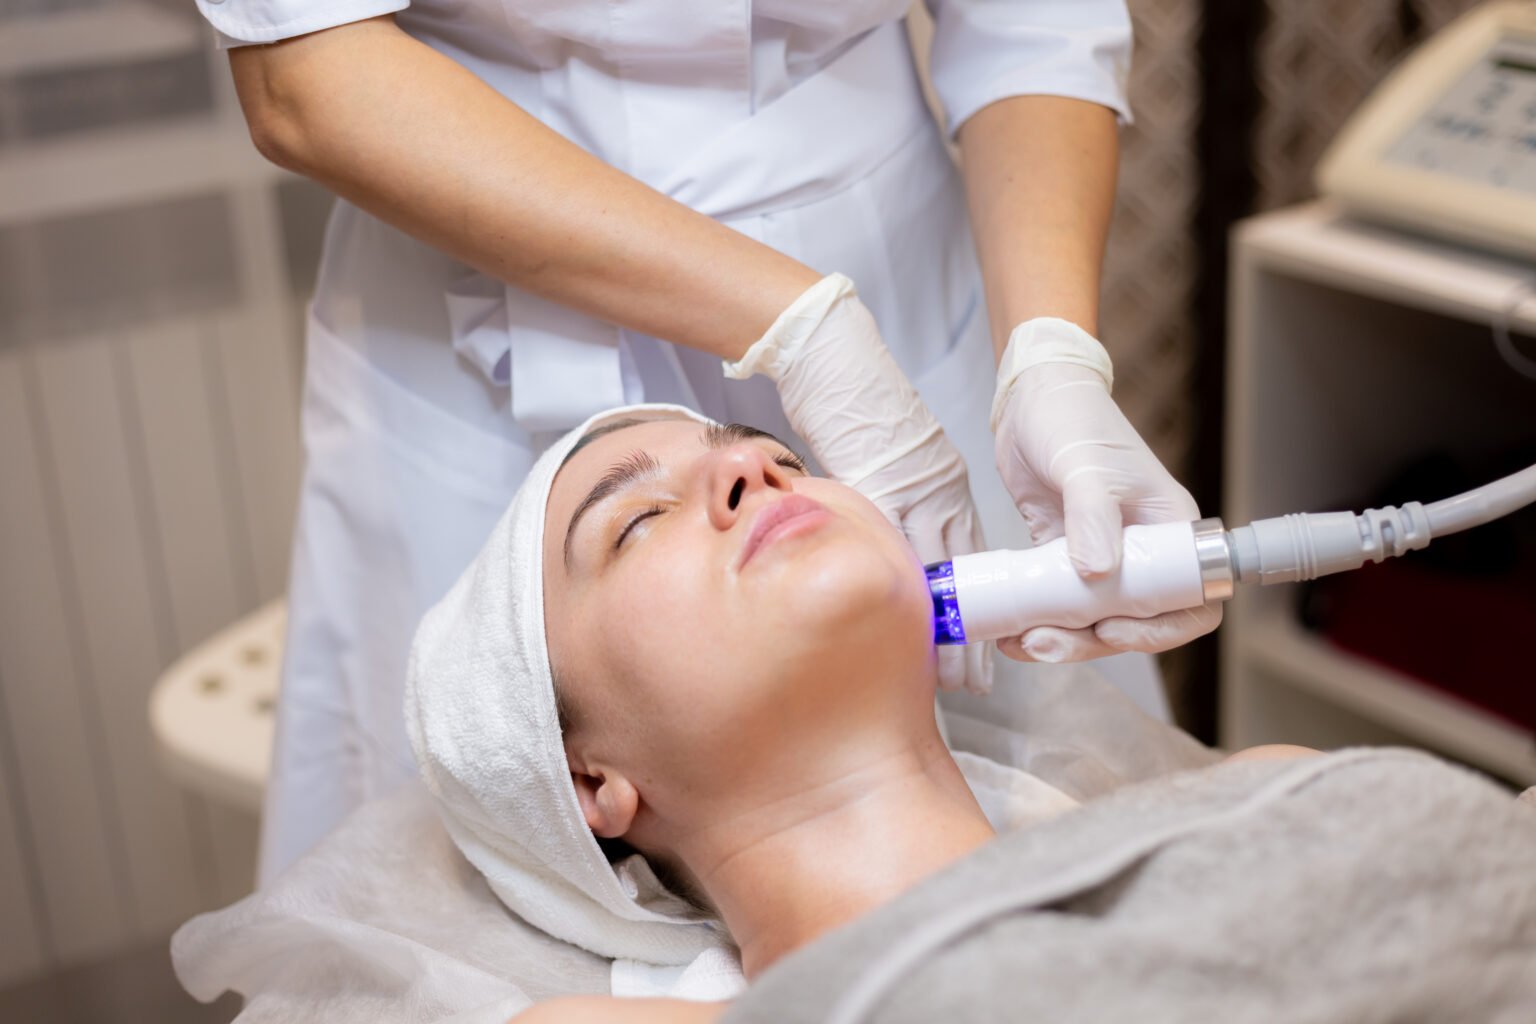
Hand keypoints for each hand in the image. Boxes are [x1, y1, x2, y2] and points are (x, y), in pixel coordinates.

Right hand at [725, 274, 991, 693]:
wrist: (831, 352)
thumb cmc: (853, 397)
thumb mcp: (891, 454)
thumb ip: (898, 495)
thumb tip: (890, 540)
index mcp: (942, 483)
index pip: (967, 556)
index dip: (979, 604)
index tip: (986, 647)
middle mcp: (934, 490)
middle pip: (961, 573)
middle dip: (971, 630)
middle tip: (979, 682)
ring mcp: (907, 490)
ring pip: (934, 573)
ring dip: (942, 627)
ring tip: (949, 676)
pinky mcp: (874, 486)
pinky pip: (890, 547)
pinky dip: (898, 590)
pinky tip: (904, 629)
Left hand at [991, 318, 1220, 661]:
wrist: (1031, 399)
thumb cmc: (1074, 419)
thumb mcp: (1086, 466)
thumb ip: (1093, 517)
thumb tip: (1098, 574)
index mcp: (1170, 529)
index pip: (1189, 600)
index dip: (1158, 629)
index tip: (1111, 628)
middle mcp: (1143, 550)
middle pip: (1135, 621)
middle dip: (1091, 641)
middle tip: (1045, 643)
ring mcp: (1103, 557)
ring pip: (1094, 619)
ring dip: (1060, 639)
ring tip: (1020, 644)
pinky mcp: (1064, 557)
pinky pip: (1060, 605)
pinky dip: (1039, 621)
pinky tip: (1012, 632)